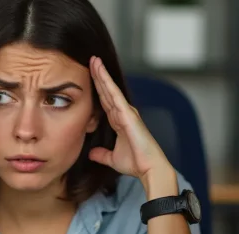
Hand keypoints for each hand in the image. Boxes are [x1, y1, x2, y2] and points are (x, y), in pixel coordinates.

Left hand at [87, 56, 173, 182]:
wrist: (149, 168)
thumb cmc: (136, 163)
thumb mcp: (112, 158)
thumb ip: (102, 154)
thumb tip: (91, 154)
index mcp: (119, 122)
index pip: (105, 101)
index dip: (97, 88)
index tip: (89, 76)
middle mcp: (123, 114)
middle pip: (107, 91)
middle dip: (99, 76)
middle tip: (91, 60)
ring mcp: (126, 112)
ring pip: (110, 89)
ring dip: (102, 74)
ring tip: (94, 60)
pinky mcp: (128, 113)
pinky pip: (115, 94)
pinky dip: (107, 83)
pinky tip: (101, 72)